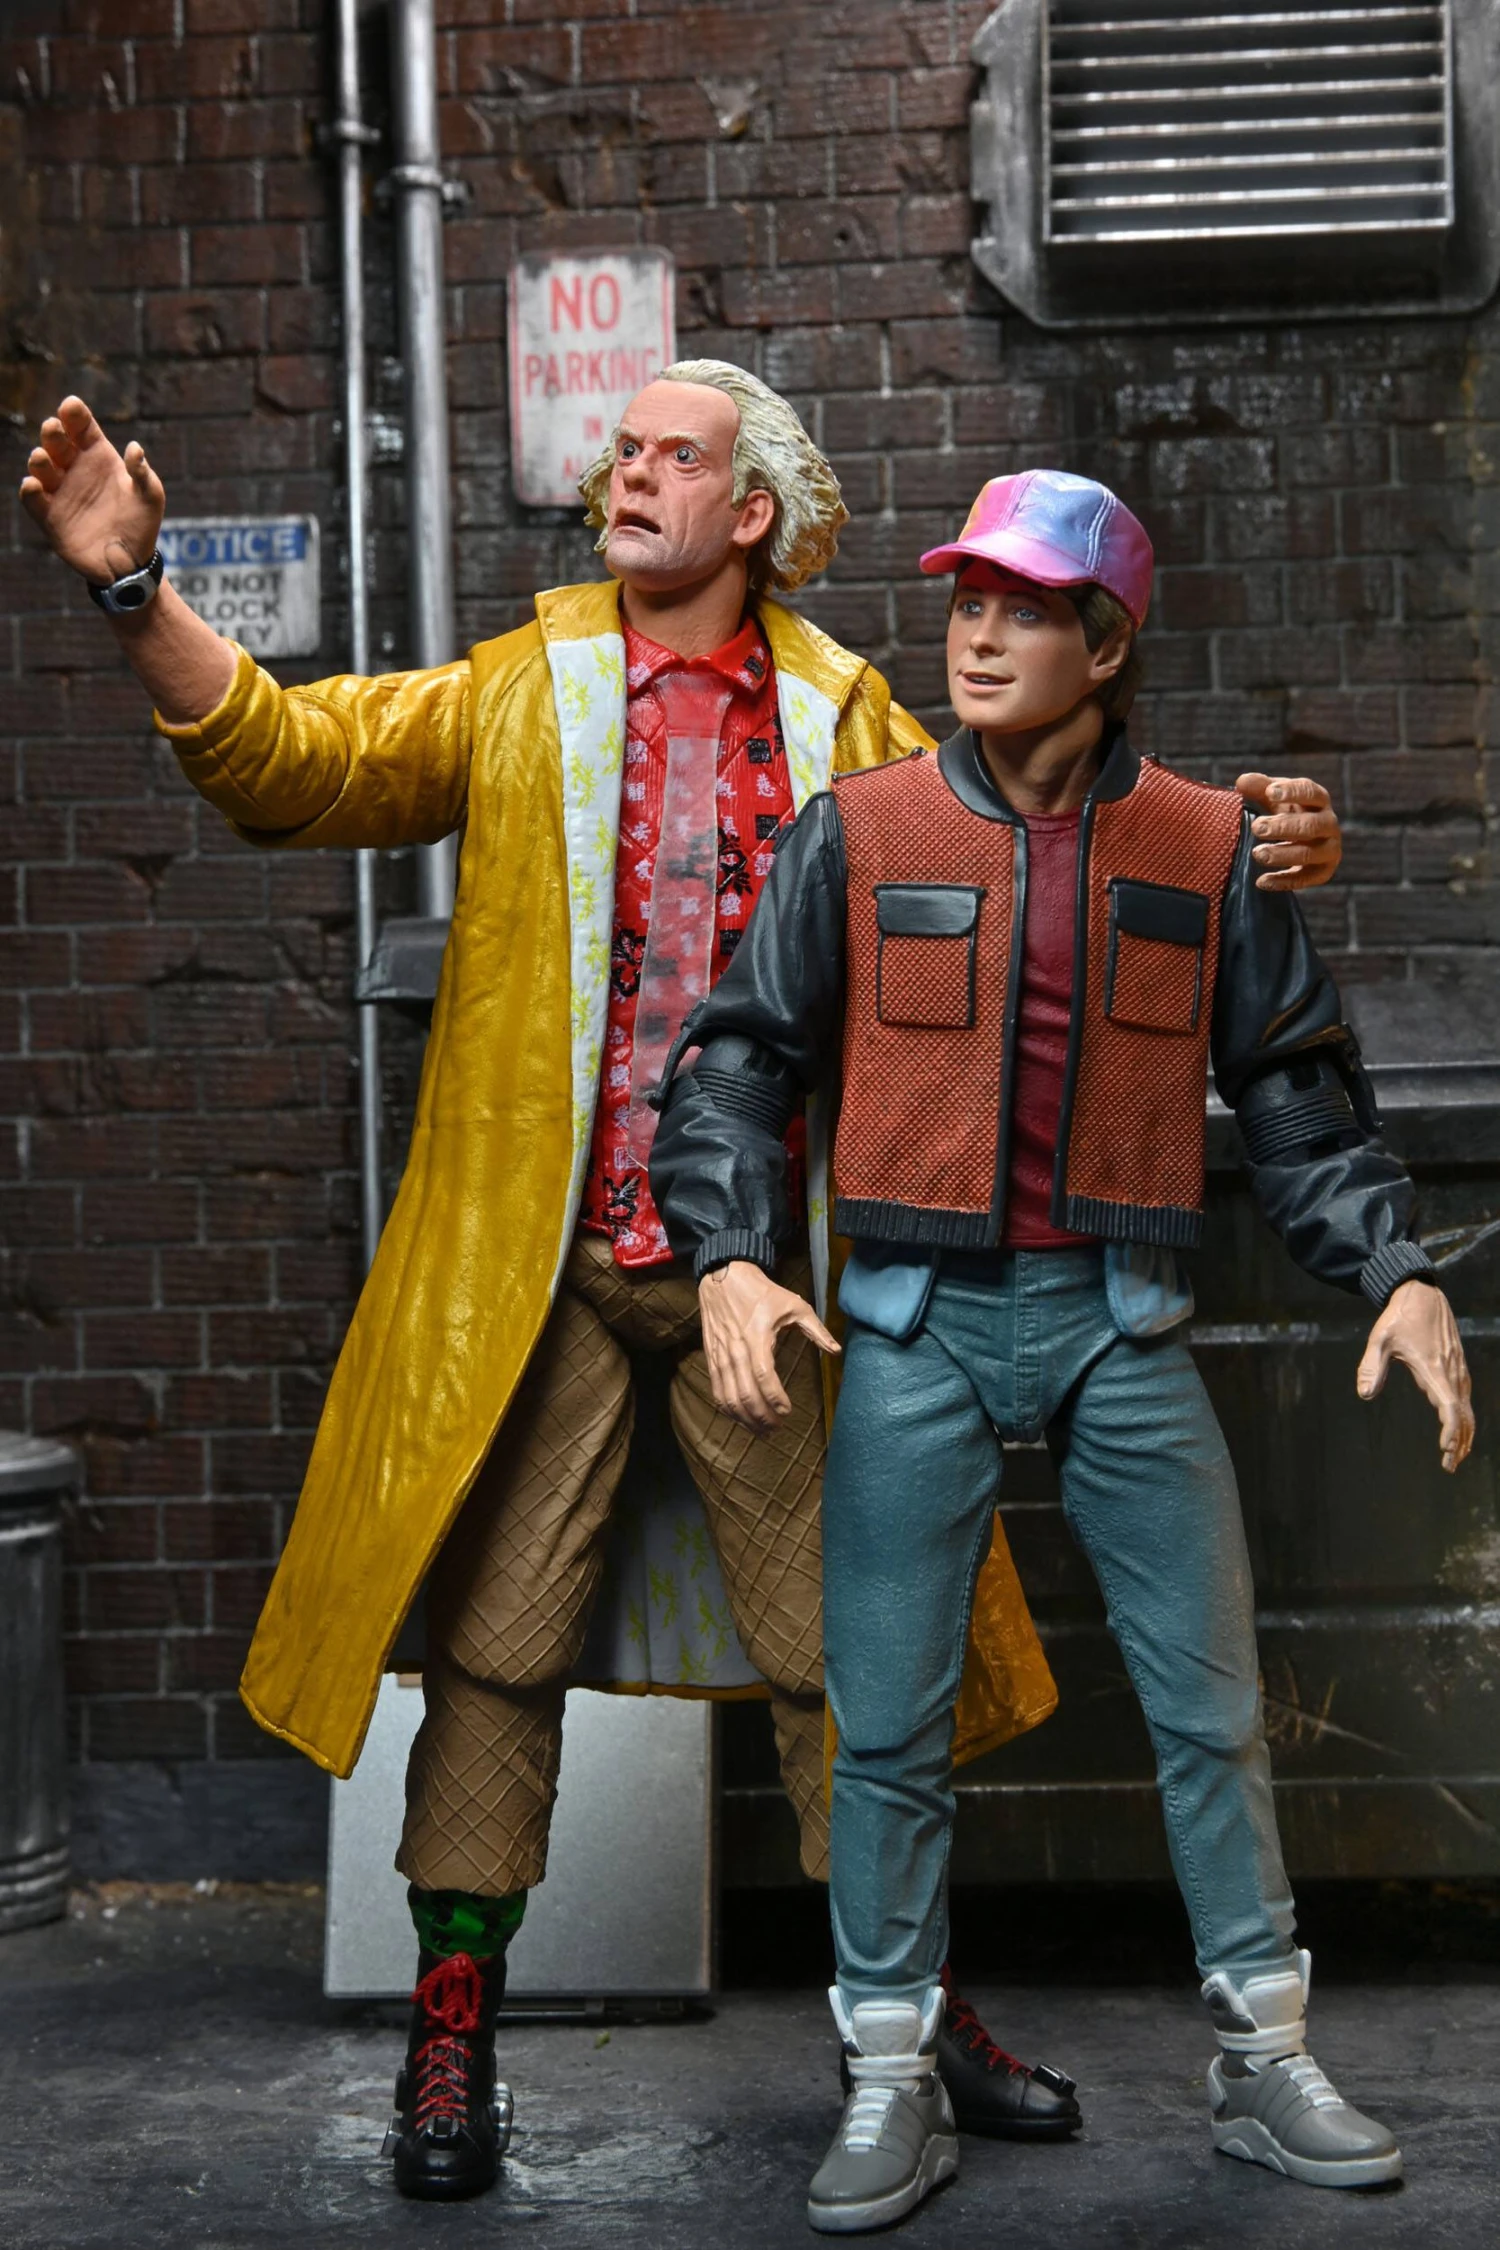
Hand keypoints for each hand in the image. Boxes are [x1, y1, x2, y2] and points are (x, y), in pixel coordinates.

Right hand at [19, 395, 164, 586]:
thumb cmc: (142, 524)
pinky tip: (33, 485)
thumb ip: (142, 473)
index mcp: (98, 456)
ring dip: (39, 459)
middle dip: (53, 432)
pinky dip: (30, 491)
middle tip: (54, 427)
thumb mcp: (150, 497)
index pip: (81, 427)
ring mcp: (60, 491)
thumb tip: (135, 448)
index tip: (70, 406)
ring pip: (41, 467)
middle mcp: (75, 469)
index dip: (74, 414)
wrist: (130, 563)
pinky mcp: (49, 516)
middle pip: (57, 442)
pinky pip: (33, 499)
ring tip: (43, 457)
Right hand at [698, 1259, 839, 1433]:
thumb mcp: (794, 1305)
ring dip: (744, 1419)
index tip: (787, 1411)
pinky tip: (741, 1418)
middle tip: (776, 1429)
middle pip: (745, 1394)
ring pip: (728, 1397)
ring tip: (761, 1430)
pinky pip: (716, 1391)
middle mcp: (735, 1350)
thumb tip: (836, 1351)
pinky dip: (728, 1409)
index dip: (775, 1398)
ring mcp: (720, 1355)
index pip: (763, 1376)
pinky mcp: (711, 1358)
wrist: (723, 1277)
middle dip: (761, 1416)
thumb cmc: (762, 1292)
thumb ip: (816, 1330)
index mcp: (756, 1337)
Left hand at [1235, 773, 1340, 890]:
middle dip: (1282, 827)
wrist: (1305, 839)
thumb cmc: (1288, 811)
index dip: (1292, 792)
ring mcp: (1329, 848)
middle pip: (1310, 825)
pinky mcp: (1323, 871)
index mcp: (1319, 800)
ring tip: (1257, 854)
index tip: (1270, 792)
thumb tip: (1241, 782)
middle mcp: (1328, 823)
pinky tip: (1262, 882)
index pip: (1310, 792)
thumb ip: (1260, 788)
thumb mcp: (1275, 797)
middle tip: (1256, 827)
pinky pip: (1305, 878)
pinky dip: (1284, 881)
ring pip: (1309, 853)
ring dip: (1282, 854)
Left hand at [1356, 1278, 1473, 1473]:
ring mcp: (1457, 1369)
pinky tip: (1458, 1430)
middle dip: (1459, 1442)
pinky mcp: (1457, 1366)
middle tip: (1449, 1466)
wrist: (1421, 1293)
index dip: (1450, 1431)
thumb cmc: (1398, 1316)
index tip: (1444, 1450)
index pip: (1450, 1408)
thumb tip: (1364, 1395)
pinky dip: (1465, 1418)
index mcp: (1434, 1369)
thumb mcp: (1380, 1339)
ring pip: (1467, 1408)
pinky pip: (1465, 1397)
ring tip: (1454, 1456)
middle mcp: (1452, 1372)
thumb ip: (1371, 1366)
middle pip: (1464, 1415)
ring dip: (1464, 1433)